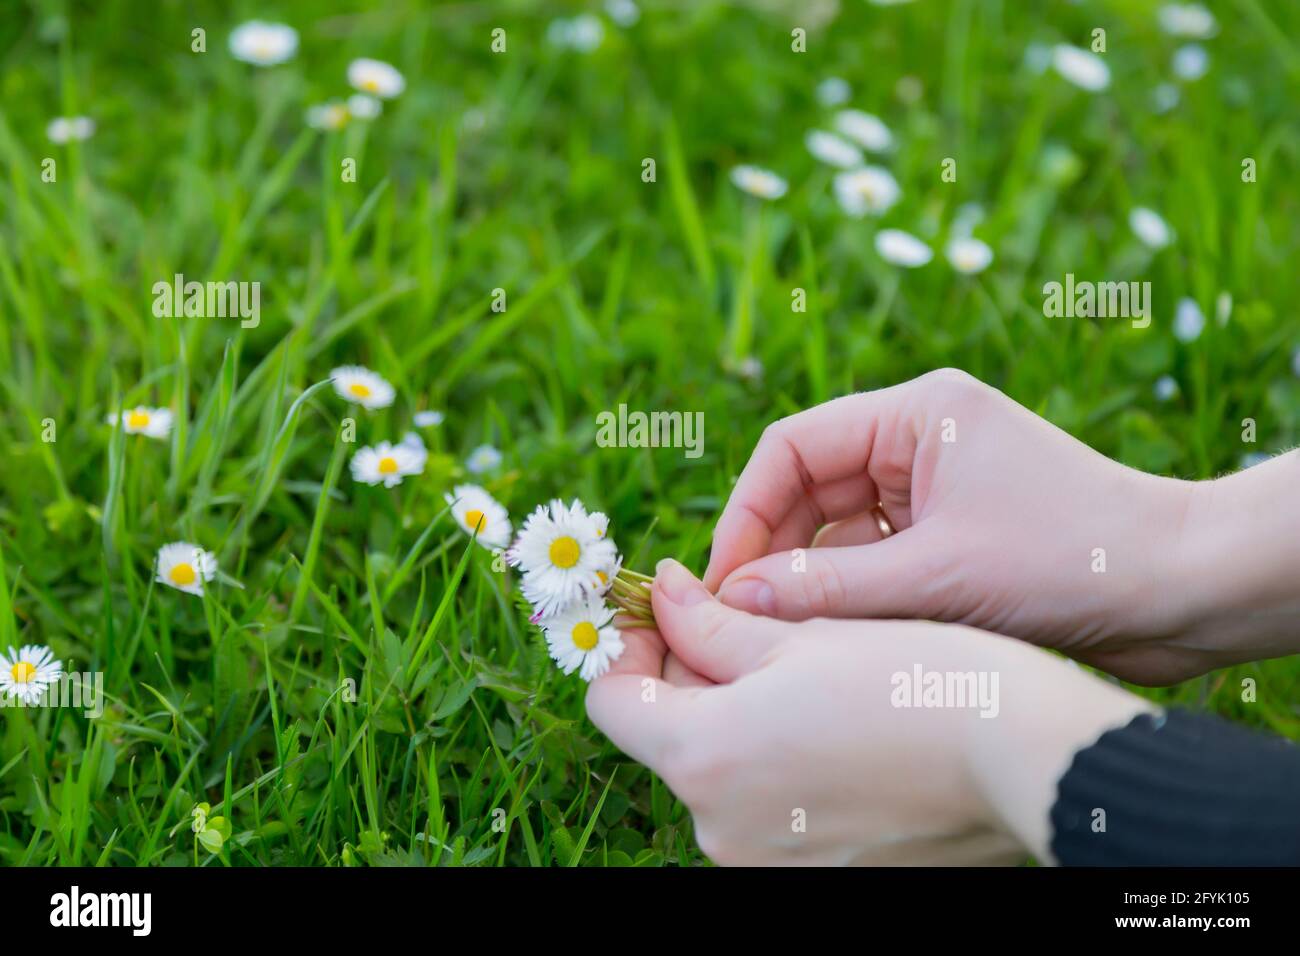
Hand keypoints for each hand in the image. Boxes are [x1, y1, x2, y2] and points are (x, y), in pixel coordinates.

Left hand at [586, 560, 1151, 865]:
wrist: (1027, 763)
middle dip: (691, 673)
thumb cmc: (917, 683)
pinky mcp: (812, 877)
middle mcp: (719, 827)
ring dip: (738, 715)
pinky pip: (766, 808)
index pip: (612, 699)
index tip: (667, 610)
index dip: (630, 645)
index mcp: (703, 757)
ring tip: (803, 666)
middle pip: (669, 735)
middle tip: (744, 618)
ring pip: (720, 770)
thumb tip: (665, 596)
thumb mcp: (803, 636)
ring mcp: (765, 862)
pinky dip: (779, 761)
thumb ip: (713, 622)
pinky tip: (834, 723)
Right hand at [703, 368, 1224, 684]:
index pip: (793, 447)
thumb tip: (735, 597)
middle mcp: (919, 443)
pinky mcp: (951, 538)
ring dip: (814, 582)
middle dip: (775, 553)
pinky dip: (854, 600)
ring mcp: (935, 492)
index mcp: (916, 413)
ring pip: (839, 534)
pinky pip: (876, 563)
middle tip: (738, 618)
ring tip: (787, 635)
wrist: (1181, 592)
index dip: (747, 511)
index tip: (723, 578)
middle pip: (809, 491)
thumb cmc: (1073, 559)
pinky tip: (838, 639)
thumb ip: (828, 588)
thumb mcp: (938, 575)